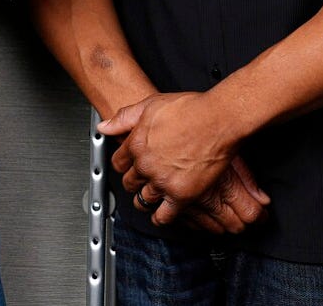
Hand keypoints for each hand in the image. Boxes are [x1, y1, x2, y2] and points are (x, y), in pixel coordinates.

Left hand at [99, 92, 266, 228]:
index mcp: (137, 144)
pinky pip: (164, 215)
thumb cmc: (190, 109)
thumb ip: (124, 117)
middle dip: (134, 181)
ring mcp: (163, 181)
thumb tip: (104, 127)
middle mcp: (146, 165)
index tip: (129, 165)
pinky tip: (161, 214)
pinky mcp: (181, 194)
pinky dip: (160, 217)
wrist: (217, 119)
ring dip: (145, 199)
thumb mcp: (151, 105)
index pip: (118, 162)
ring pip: (143, 199)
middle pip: (130, 182)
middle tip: (141, 179)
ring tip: (151, 196)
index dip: (124, 164)